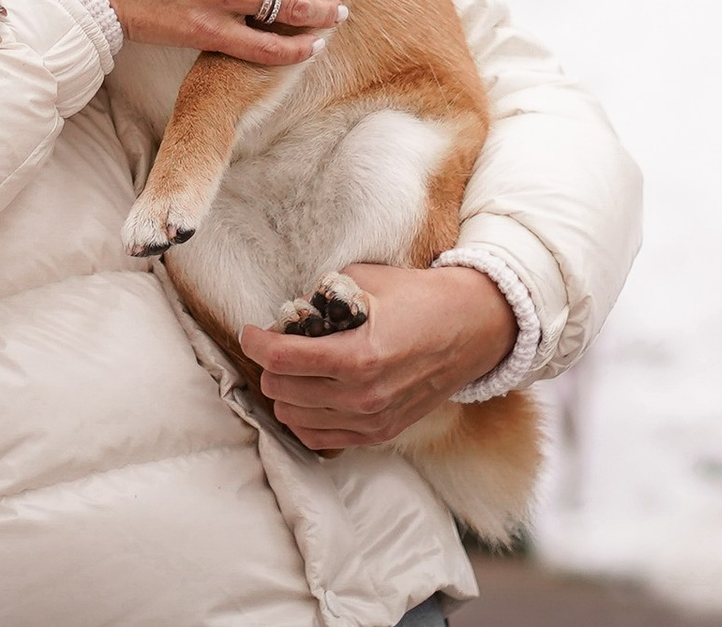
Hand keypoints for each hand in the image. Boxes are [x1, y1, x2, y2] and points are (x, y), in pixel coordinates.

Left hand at [240, 262, 514, 451]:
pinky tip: (308, 394)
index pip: (283, 360)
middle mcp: (362, 397)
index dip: (257, 343)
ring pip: (296, 420)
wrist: (469, 328)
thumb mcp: (366, 281)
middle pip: (283, 392)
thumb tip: (290, 314)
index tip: (251, 330)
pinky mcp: (379, 433)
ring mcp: (371, 421)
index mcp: (358, 356)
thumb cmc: (418, 297)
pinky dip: (305, 418)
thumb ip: (323, 298)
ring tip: (291, 368)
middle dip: (269, 366)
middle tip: (275, 344)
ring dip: (285, 392)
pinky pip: (322, 439)